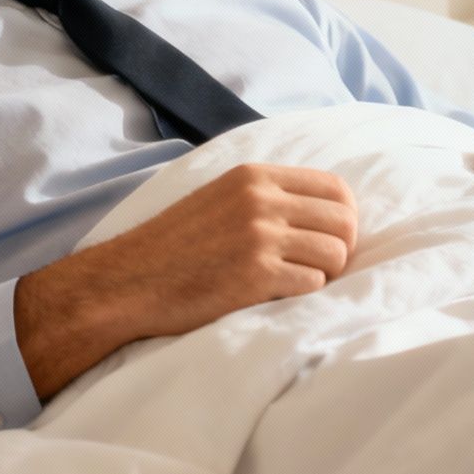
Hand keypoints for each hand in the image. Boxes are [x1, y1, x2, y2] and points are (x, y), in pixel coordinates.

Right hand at [15, 163, 356, 398]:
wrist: (129, 281)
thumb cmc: (173, 246)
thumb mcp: (217, 198)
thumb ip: (264, 196)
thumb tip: (320, 212)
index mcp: (253, 176)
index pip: (335, 188)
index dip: (343, 218)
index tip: (329, 239)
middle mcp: (260, 200)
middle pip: (344, 221)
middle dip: (342, 249)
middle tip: (320, 268)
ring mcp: (259, 237)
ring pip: (335, 254)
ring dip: (325, 275)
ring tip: (297, 283)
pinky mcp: (257, 275)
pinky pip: (314, 283)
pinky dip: (305, 294)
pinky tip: (278, 296)